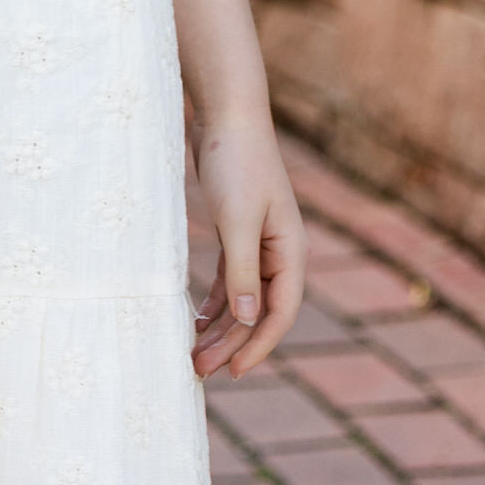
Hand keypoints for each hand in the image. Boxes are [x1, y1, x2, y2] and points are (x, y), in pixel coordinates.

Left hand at [190, 117, 305, 379]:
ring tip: (195, 352)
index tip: (230, 372)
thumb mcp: (237, 220)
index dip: (257, 346)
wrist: (226, 112)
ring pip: (242, 296)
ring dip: (221, 325)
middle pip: (259, 310)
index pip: (279, 313)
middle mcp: (280, 251)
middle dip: (232, 342)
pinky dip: (216, 299)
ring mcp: (259, 241)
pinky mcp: (237, 229)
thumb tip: (246, 319)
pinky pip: (230, 276)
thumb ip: (241, 271)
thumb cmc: (235, 162)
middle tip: (200, 369)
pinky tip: (199, 317)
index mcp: (290, 251)